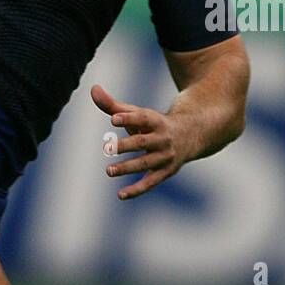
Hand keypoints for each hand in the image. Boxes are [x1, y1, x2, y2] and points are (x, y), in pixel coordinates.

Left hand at [91, 84, 188, 199]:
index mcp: (156, 121)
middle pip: (142, 142)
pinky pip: (150, 183)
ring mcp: (164, 157)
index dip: (128, 117)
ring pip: (145, 163)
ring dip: (127, 167)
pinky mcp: (165, 172)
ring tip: (109, 171)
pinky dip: (136, 190)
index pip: (142, 118)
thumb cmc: (153, 124)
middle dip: (125, 145)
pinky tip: (120, 195)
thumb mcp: (137, 114)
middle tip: (107, 148)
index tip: (113, 118)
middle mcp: (162, 139)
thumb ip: (113, 105)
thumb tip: (93, 89)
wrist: (191, 136)